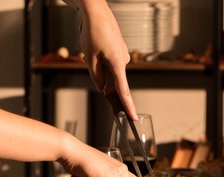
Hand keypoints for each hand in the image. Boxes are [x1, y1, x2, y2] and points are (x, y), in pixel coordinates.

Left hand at [69, 0, 137, 119]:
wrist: (96, 11)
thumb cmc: (92, 31)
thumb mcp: (89, 57)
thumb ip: (96, 76)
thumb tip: (102, 88)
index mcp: (118, 63)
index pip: (124, 90)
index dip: (128, 106)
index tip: (134, 117)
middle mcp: (124, 60)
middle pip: (113, 79)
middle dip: (101, 77)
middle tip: (92, 58)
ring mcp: (123, 54)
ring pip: (110, 70)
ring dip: (100, 66)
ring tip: (92, 48)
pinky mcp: (119, 50)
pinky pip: (110, 62)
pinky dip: (102, 60)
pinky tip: (96, 47)